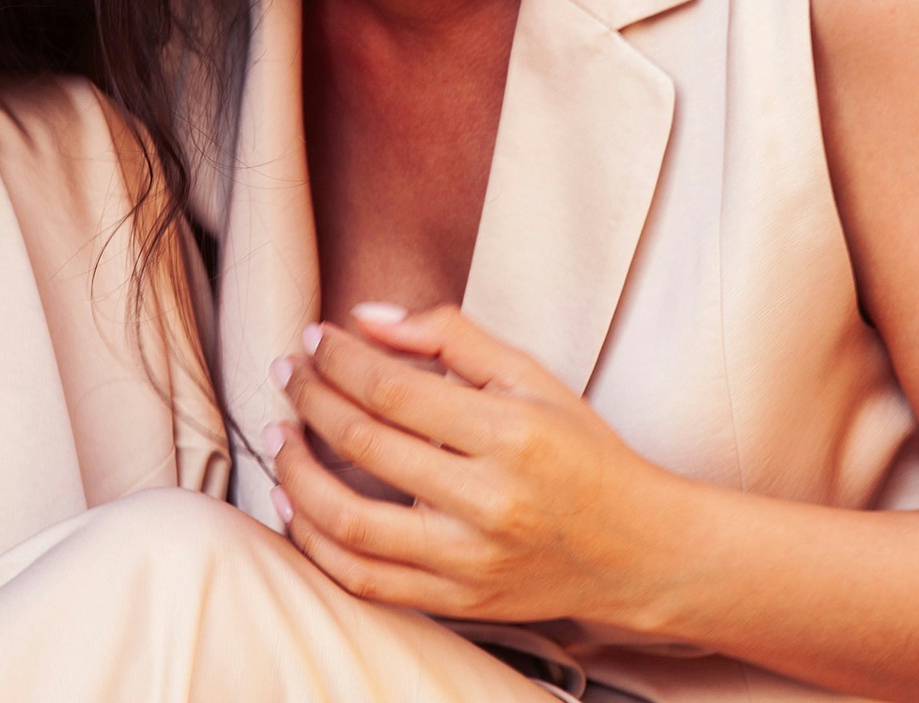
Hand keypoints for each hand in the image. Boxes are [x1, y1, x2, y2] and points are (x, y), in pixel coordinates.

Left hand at [266, 303, 684, 625]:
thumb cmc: (580, 448)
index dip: (341, 359)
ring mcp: (469, 561)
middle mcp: (487, 501)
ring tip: (279, 435)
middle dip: (311, 399)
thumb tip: (366, 317)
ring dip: (297, 475)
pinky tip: (294, 505)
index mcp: (509, 433)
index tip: (314, 336)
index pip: (395, 390)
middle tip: (288, 372)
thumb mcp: (530, 375)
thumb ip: (448, 335)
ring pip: (350, 524)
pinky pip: (366, 582)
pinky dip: (317, 545)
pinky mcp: (458, 601)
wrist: (639, 549)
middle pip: (366, 445)